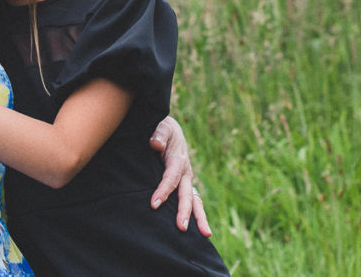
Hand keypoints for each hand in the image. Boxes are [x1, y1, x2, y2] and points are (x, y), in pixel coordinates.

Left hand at [148, 115, 211, 235]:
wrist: (171, 129)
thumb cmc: (163, 128)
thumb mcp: (162, 126)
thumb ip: (159, 134)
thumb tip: (155, 144)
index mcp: (178, 159)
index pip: (171, 178)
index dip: (163, 191)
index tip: (154, 204)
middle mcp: (185, 172)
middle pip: (187, 194)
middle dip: (185, 211)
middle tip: (181, 228)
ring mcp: (187, 179)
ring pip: (195, 200)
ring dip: (199, 217)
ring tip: (206, 235)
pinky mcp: (185, 184)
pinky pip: (191, 201)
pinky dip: (195, 214)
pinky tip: (197, 231)